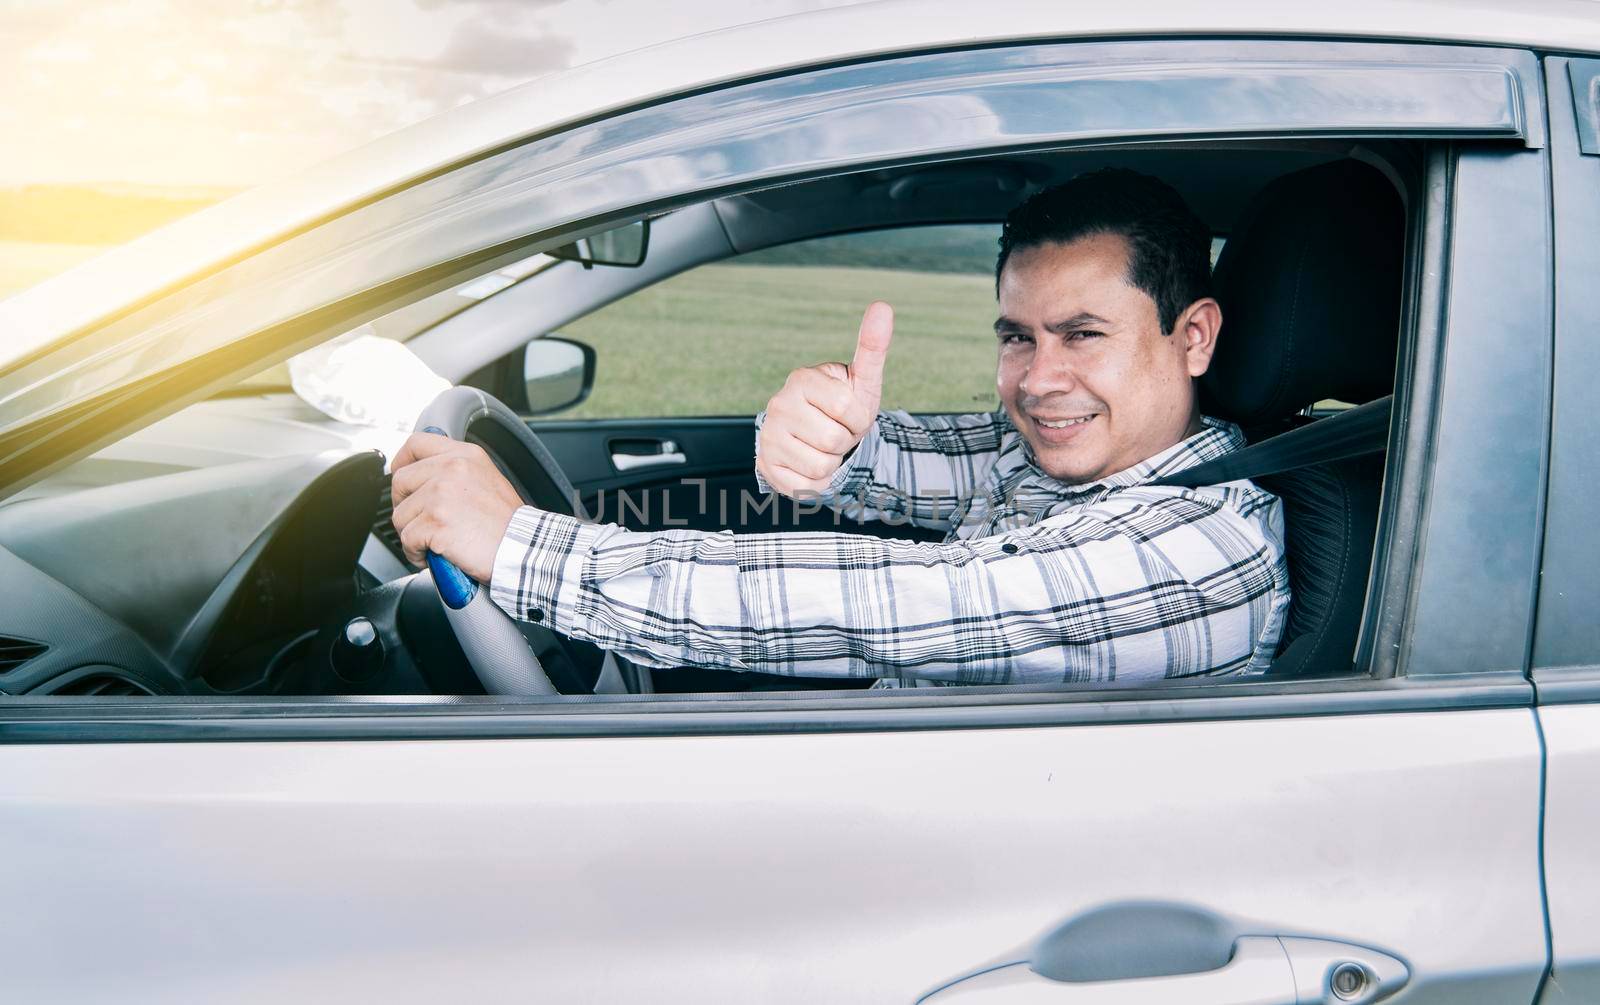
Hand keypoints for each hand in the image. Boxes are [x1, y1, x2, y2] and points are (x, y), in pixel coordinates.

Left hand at [389, 432, 523, 582]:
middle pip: (401, 481)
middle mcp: (451, 469)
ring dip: (411, 534)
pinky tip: (433, 556)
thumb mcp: (488, 479)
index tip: (402, 476)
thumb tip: (429, 478)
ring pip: (401, 515)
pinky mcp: (435, 523)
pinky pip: (407, 539)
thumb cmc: (509, 524)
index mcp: (465, 456)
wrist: (522, 548)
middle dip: (404, 505)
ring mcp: (441, 495)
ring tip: (432, 543)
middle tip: (419, 522)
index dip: (402, 461)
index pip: (417, 443)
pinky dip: (415, 552)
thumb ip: (458, 471)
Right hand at [757, 301, 893, 496]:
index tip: (850, 414)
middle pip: (834, 439)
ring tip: (823, 447)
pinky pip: (806, 485)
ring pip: (821, 465)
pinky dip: (817, 481)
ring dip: (833, 462)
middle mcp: (778, 404)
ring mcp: (768, 435)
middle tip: (836, 432)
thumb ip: (872, 347)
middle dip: (845, 442)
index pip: (848, 409)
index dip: (859, 419)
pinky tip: (809, 464)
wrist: (817, 441)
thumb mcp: (862, 380)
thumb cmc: (844, 408)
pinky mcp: (766, 465)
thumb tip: (883, 306)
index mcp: (802, 378)